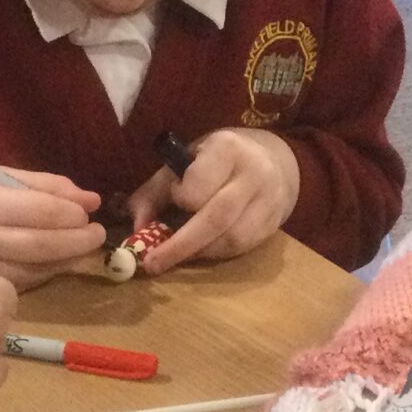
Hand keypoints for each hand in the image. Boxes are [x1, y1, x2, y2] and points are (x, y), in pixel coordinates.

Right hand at [0, 160, 103, 284]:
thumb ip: (38, 184)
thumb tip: (90, 198)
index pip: (42, 212)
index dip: (72, 214)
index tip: (90, 211)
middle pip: (43, 246)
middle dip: (78, 242)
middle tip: (96, 234)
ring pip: (35, 271)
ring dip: (65, 261)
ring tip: (80, 247)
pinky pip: (18, 284)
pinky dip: (42, 273)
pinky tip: (52, 262)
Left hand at [139, 128, 298, 271]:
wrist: (275, 161)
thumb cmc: (218, 161)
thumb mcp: (186, 162)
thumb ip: (155, 192)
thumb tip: (136, 229)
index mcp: (226, 148)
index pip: (198, 185)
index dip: (182, 197)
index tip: (176, 197)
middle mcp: (253, 173)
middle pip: (215, 218)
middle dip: (180, 245)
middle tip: (153, 263)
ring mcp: (268, 200)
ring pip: (231, 239)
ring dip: (200, 251)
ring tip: (181, 253)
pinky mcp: (274, 224)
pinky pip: (242, 247)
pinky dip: (217, 253)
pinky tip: (204, 249)